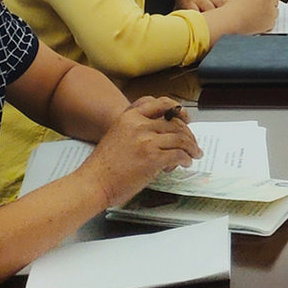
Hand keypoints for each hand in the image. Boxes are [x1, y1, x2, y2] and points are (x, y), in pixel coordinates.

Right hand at [78, 97, 201, 208]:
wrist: (92, 184)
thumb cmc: (102, 166)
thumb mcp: (116, 135)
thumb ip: (137, 130)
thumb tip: (162, 135)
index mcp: (129, 117)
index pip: (160, 103)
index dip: (177, 109)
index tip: (185, 117)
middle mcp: (138, 125)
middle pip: (174, 122)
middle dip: (188, 133)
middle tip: (193, 142)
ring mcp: (146, 141)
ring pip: (180, 137)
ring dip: (191, 147)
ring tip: (194, 154)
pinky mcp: (152, 158)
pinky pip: (178, 154)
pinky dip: (186, 158)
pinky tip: (185, 163)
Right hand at [212, 0, 282, 35]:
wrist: (230, 20)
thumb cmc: (232, 7)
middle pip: (275, 0)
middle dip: (268, 3)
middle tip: (258, 7)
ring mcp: (271, 11)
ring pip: (274, 11)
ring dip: (268, 13)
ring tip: (254, 16)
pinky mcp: (270, 23)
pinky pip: (272, 22)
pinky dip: (266, 23)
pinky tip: (255, 22)